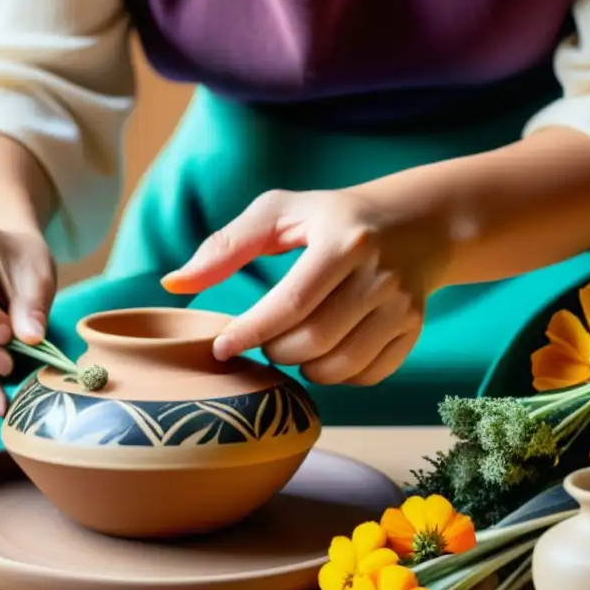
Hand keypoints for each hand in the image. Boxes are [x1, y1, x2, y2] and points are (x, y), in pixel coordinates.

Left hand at [161, 189, 448, 385]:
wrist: (416, 223)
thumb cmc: (331, 218)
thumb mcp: (279, 213)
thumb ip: (225, 246)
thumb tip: (173, 283)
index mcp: (343, 241)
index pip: (291, 303)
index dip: (251, 332)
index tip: (221, 347)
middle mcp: (379, 275)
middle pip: (315, 340)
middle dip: (275, 351)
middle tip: (262, 342)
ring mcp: (402, 306)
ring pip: (342, 365)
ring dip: (304, 369)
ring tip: (290, 348)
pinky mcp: (414, 330)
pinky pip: (368, 376)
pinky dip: (338, 377)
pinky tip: (324, 355)